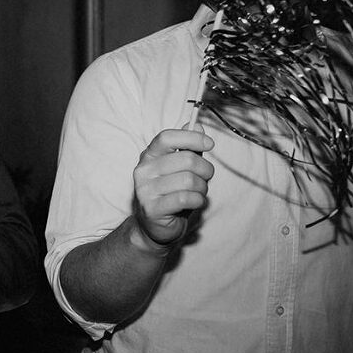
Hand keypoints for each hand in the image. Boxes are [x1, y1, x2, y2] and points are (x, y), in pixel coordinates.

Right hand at [133, 125, 214, 246]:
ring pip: (189, 180)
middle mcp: (143, 171)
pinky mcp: (152, 209)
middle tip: (205, 179)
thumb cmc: (171, 194)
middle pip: (186, 160)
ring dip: (202, 188)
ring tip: (197, 193)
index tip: (209, 144)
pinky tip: (194, 203)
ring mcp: (145, 190)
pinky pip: (186, 198)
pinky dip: (198, 200)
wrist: (154, 227)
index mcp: (149, 156)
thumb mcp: (180, 169)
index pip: (167, 138)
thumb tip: (197, 126)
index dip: (191, 137)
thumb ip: (187, 148)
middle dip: (205, 170)